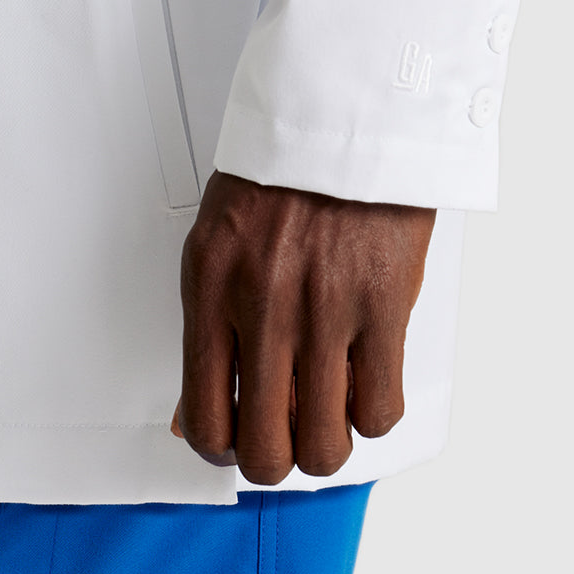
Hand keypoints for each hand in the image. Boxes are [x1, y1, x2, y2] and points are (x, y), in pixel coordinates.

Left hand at [171, 172, 435, 482]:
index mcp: (209, 288)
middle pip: (265, 451)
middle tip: (287, 431)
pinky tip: (364, 378)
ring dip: (329, 443)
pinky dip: (373, 411)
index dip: (223, 452)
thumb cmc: (278, 177)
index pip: (204, 419)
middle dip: (277, 458)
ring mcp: (324, 310)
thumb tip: (191, 421)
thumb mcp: (216, 245)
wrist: (344, 114)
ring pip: (326, 446)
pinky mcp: (382, 306)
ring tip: (329, 407)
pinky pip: (379, 410)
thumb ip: (206, 333)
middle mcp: (261, 306)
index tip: (239, 441)